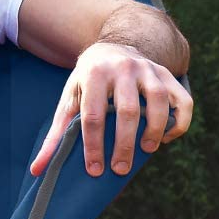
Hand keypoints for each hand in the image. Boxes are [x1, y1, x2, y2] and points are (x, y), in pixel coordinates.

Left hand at [30, 41, 191, 177]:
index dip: (93, 144)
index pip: (93, 114)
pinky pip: (182, 98)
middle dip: (124, 143)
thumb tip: (37, 170)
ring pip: (157, 101)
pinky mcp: (167, 74)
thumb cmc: (87, 83)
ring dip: (154, 129)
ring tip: (146, 151)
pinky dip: (180, 120)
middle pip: (127, 111)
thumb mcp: (68, 101)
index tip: (95, 169)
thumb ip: (55, 135)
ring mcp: (148, 69)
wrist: (113, 49)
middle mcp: (123, 68)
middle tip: (120, 169)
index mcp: (94, 74)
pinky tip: (167, 137)